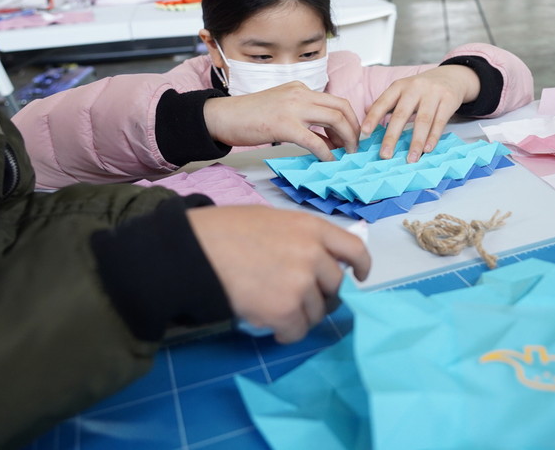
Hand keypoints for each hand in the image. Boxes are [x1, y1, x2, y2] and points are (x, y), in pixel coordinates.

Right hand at [187, 206, 370, 342]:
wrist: (194, 251)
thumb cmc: (225, 232)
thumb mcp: (272, 220)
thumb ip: (300, 237)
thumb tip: (318, 258)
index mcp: (311, 227)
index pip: (354, 248)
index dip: (361, 266)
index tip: (359, 277)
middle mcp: (313, 253)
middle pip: (336, 286)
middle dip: (322, 296)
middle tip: (300, 299)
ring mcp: (301, 282)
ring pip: (317, 312)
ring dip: (300, 315)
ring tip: (275, 309)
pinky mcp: (285, 309)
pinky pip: (297, 331)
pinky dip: (286, 333)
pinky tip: (270, 325)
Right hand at [203, 81, 359, 160]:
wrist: (222, 116)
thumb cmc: (248, 116)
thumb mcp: (281, 107)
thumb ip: (304, 117)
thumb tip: (326, 137)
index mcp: (300, 88)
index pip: (336, 100)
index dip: (350, 120)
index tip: (351, 136)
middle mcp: (300, 94)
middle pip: (342, 108)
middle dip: (354, 128)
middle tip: (355, 146)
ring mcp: (293, 108)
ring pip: (335, 120)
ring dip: (347, 139)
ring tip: (347, 154)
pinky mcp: (284, 126)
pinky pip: (316, 140)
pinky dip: (327, 153)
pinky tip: (329, 161)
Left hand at [360, 65, 479, 162]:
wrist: (451, 76)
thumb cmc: (422, 88)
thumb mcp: (403, 89)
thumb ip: (387, 103)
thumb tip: (365, 115)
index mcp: (399, 86)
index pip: (383, 102)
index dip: (373, 118)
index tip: (364, 135)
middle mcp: (415, 88)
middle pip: (401, 114)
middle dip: (392, 136)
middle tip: (385, 155)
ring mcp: (433, 93)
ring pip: (422, 120)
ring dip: (416, 142)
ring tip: (410, 159)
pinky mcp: (448, 100)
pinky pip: (439, 122)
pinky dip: (433, 137)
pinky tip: (428, 149)